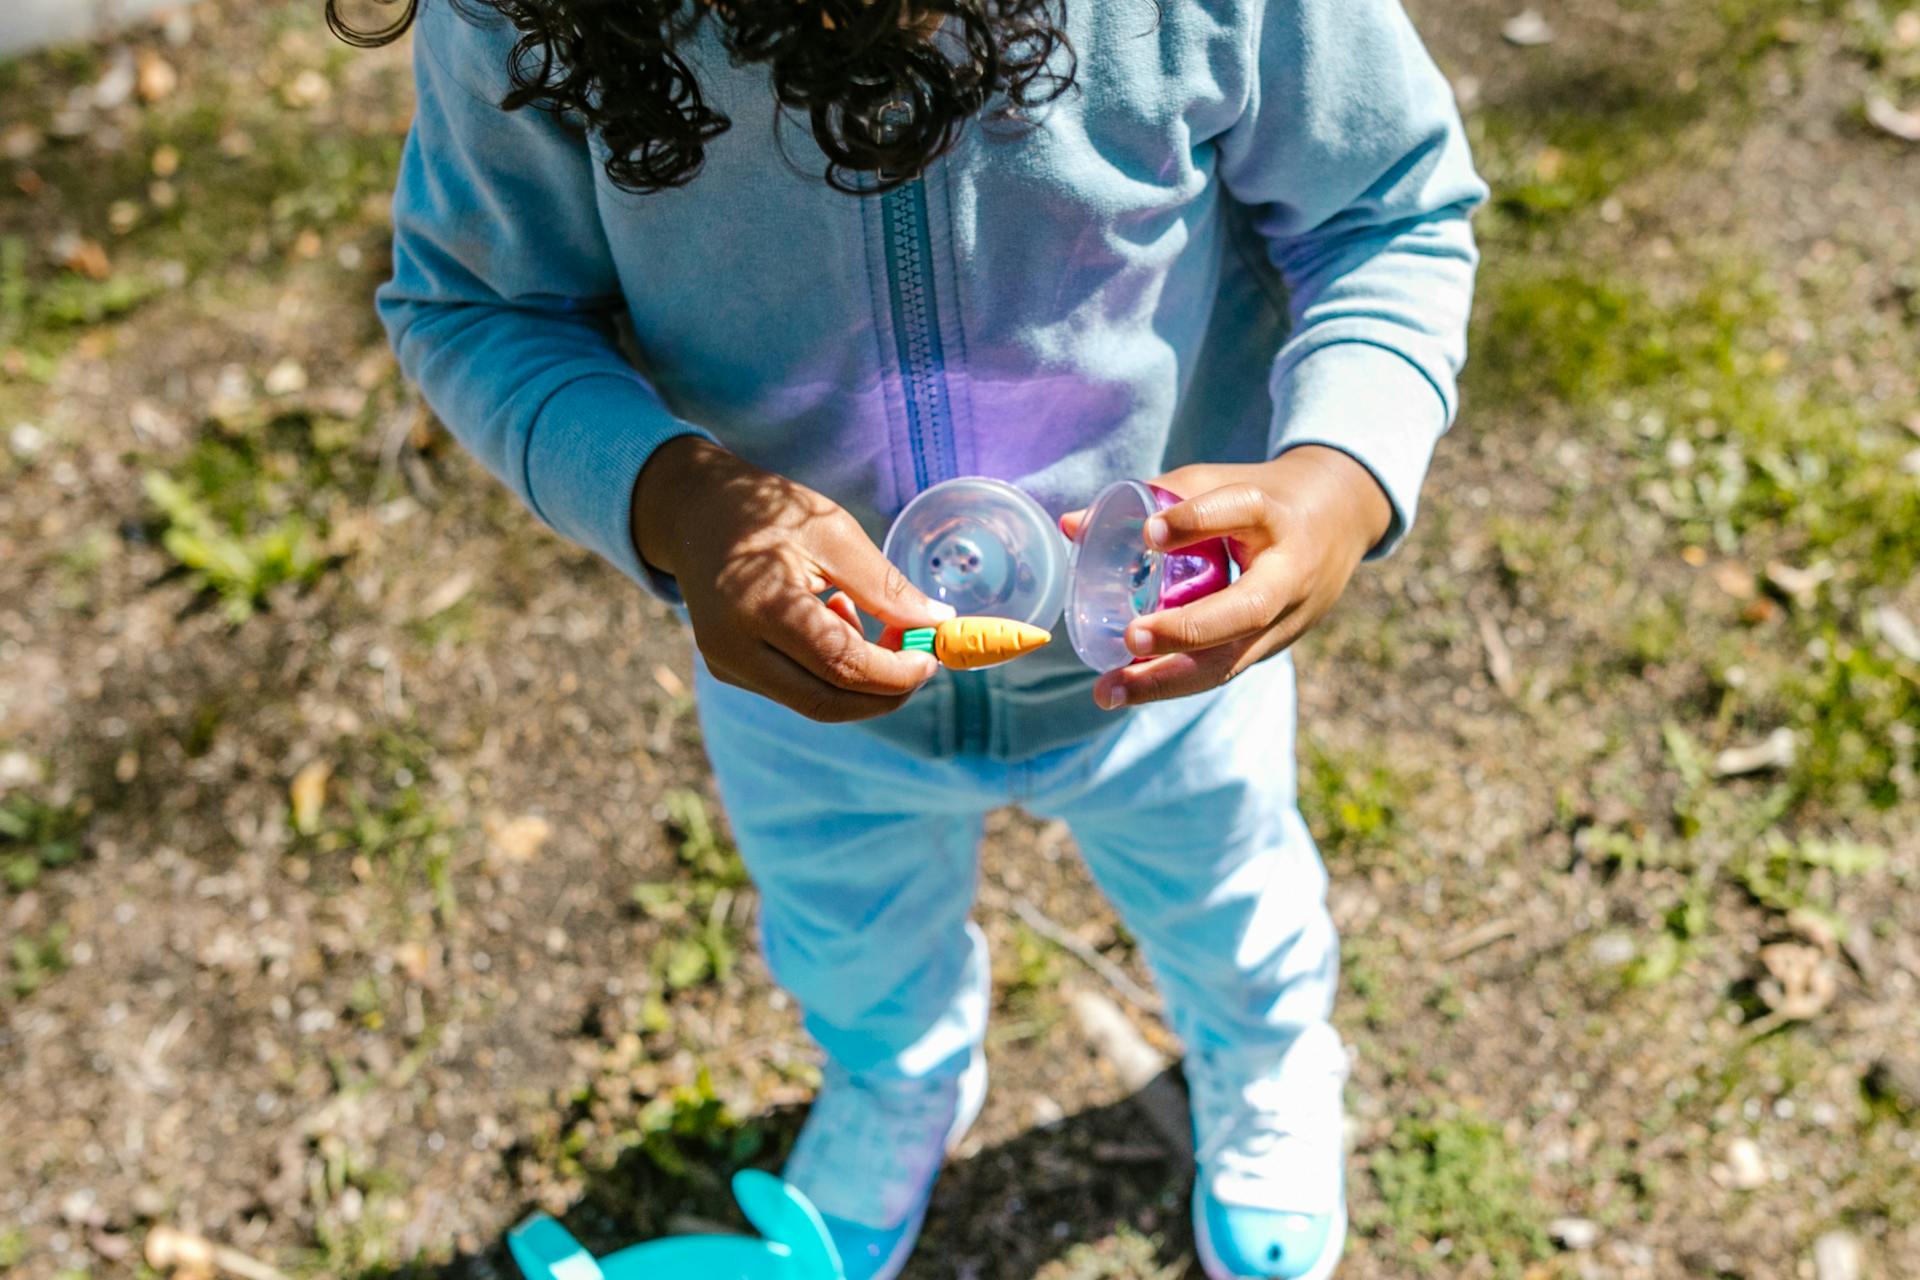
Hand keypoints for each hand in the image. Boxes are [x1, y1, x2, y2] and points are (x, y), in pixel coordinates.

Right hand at [632, 437, 952, 721]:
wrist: (694, 513)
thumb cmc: (765, 512)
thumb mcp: (833, 531)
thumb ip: (885, 585)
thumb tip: (937, 624)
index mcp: (760, 606)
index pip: (841, 665)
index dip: (896, 671)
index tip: (932, 654)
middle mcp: (734, 648)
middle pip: (827, 703)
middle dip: (885, 691)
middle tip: (919, 658)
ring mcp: (727, 665)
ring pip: (814, 702)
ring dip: (859, 678)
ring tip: (860, 613)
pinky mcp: (729, 671)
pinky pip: (796, 689)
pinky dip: (831, 670)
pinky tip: (829, 618)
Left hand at [1059, 445, 1392, 709]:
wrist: (1342, 519)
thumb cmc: (1265, 496)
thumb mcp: (1220, 481)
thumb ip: (1151, 499)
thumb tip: (1070, 524)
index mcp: (1277, 513)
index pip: (1243, 511)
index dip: (1197, 521)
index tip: (1149, 532)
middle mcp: (1290, 572)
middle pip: (1245, 611)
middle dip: (1186, 630)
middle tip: (1129, 638)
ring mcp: (1288, 618)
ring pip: (1233, 659)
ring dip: (1168, 680)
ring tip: (1109, 691)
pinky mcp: (1275, 645)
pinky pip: (1225, 669)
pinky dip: (1176, 682)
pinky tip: (1128, 690)